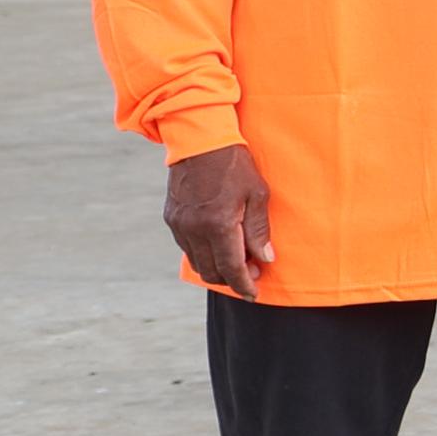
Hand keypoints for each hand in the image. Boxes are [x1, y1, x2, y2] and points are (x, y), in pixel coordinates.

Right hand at [165, 143, 273, 292]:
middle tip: (252, 272)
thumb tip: (265, 259)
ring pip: (197, 262)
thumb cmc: (236, 166)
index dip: (244, 284)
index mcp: (218, 225)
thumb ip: (259, 230)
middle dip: (232, 278)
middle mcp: (194, 229)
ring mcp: (180, 225)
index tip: (254, 293)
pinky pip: (187, 247)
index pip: (231, 268)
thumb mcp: (258, 194)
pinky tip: (218, 245)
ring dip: (216, 267)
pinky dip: (203, 253)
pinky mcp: (172, 218)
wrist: (200, 141)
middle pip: (212, 271)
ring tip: (238, 260)